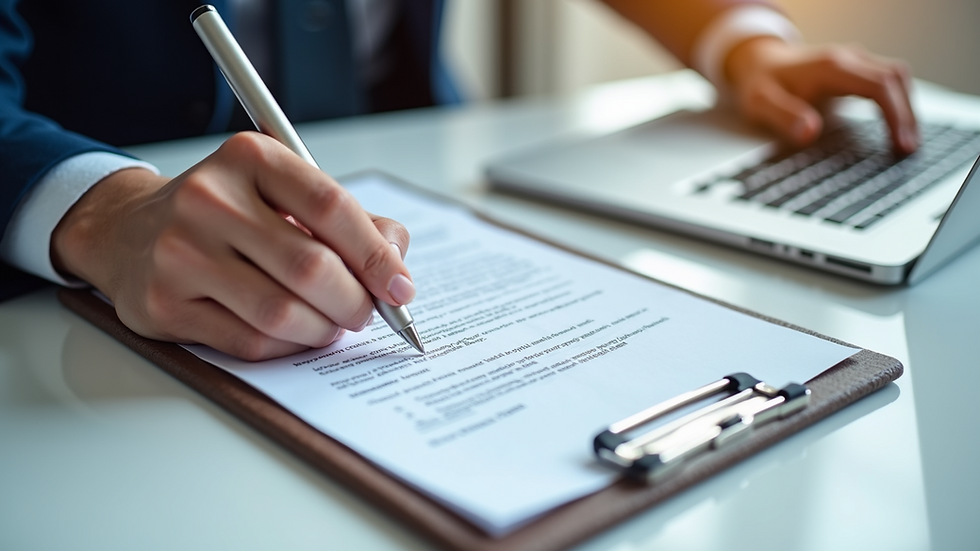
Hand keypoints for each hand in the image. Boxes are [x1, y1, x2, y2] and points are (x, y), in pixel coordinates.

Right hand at [52, 132, 413, 360]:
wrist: (128, 231)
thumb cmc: (226, 214)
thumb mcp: (284, 193)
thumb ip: (350, 220)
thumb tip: (397, 265)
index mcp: (250, 158)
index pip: (330, 206)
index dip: (376, 255)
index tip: (400, 288)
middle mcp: (209, 199)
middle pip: (311, 267)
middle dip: (354, 302)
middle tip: (366, 313)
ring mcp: (179, 252)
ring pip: (282, 312)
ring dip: (323, 329)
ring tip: (331, 323)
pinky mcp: (163, 303)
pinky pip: (250, 341)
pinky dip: (288, 345)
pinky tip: (294, 333)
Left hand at [725, 37, 918, 153]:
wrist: (756, 61)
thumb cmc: (759, 84)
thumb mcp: (761, 103)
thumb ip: (784, 116)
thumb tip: (810, 133)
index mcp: (831, 67)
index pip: (879, 86)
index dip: (895, 115)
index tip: (901, 143)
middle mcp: (849, 59)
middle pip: (896, 79)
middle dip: (907, 115)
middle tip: (909, 150)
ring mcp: (855, 62)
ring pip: (897, 78)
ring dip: (906, 108)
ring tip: (906, 143)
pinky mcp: (857, 70)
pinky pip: (888, 82)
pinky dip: (897, 103)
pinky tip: (897, 128)